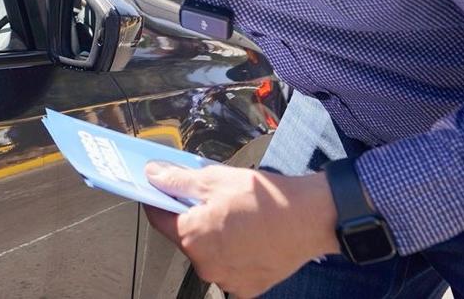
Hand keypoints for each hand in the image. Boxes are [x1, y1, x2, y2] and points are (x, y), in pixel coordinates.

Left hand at [143, 163, 339, 297]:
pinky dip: (234, 254)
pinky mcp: (248, 287)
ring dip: (215, 238)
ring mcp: (227, 279)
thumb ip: (178, 180)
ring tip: (237, 219)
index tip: (162, 192)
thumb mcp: (214, 179)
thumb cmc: (265, 200)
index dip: (159, 201)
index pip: (159, 219)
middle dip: (193, 218)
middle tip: (213, 201)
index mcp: (192, 237)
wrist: (309, 218)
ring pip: (209, 254)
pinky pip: (230, 269)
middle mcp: (205, 265)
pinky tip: (249, 237)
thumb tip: (154, 176)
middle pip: (186, 237)